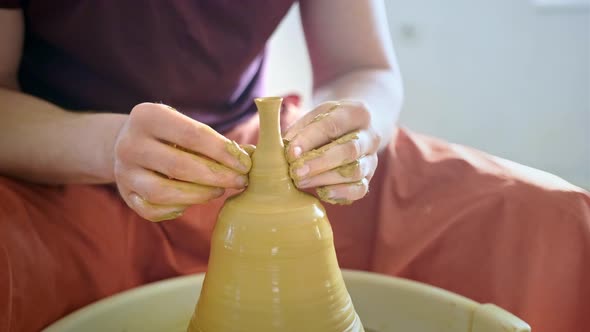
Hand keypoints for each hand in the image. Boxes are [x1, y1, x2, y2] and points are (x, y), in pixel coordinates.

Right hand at [113, 103, 251, 220]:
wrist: (126, 142)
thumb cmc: (169, 134)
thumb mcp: (185, 125)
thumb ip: (214, 140)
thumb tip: (250, 156)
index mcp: (147, 116)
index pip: (192, 135)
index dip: (223, 152)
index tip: (246, 164)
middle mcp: (129, 143)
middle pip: (180, 166)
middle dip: (217, 176)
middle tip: (240, 181)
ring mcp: (123, 171)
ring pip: (163, 192)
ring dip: (199, 195)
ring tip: (219, 191)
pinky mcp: (124, 194)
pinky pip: (151, 210)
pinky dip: (175, 209)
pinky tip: (192, 202)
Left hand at [284, 100, 380, 204]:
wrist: (356, 130)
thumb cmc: (329, 123)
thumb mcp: (316, 116)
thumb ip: (300, 129)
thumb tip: (283, 148)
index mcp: (357, 112)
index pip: (333, 126)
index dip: (310, 140)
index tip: (291, 153)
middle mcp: (370, 135)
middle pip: (349, 150)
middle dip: (319, 162)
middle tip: (295, 172)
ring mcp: (372, 158)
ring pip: (355, 171)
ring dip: (325, 178)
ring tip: (301, 182)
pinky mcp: (369, 177)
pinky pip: (360, 189)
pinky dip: (341, 193)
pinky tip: (322, 193)